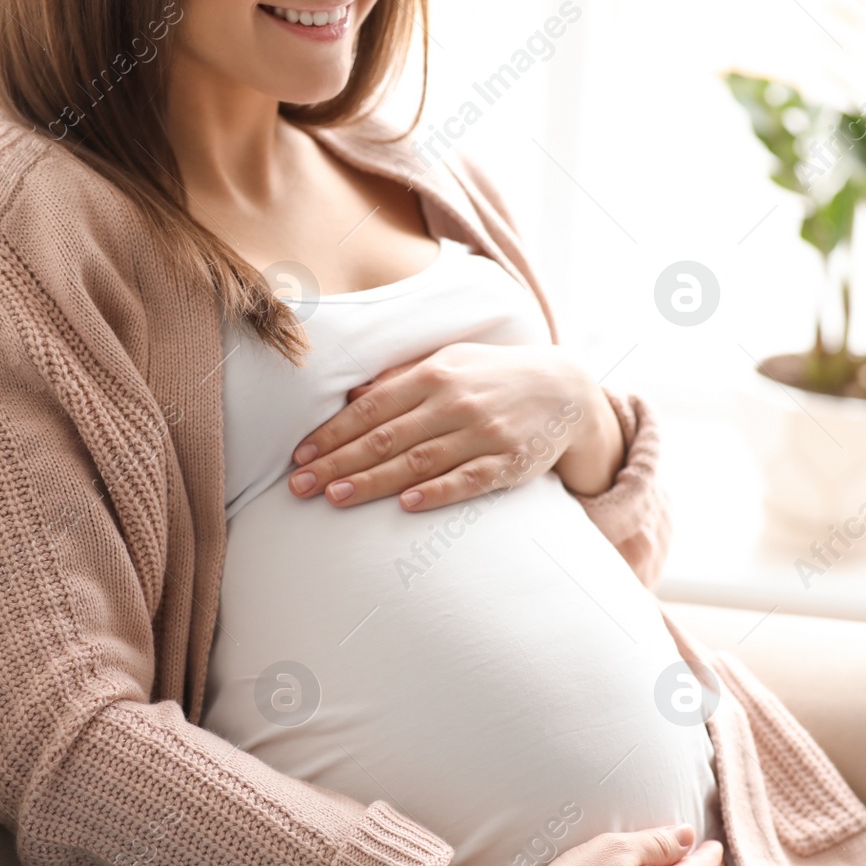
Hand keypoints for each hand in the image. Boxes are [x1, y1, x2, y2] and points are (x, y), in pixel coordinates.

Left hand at [285, 343, 624, 510]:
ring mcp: (484, 433)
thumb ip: (402, 378)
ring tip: (335, 497)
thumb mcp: (450, 362)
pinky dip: (438, 492)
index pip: (372, 407)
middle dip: (339, 462)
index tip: (301, 455)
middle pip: (386, 437)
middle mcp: (456, 402)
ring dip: (374, 481)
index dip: (334, 433)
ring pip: (419, 461)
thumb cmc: (494, 376)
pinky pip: (468, 480)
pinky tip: (408, 504)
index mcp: (435, 374)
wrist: (565, 390)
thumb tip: (353, 396)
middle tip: (300, 486)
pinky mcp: (509, 462)